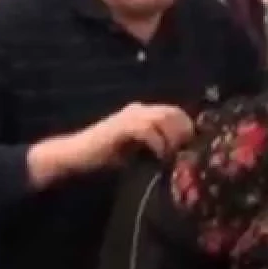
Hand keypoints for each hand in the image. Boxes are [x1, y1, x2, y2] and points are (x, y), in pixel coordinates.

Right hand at [69, 103, 195, 170]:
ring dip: (172, 138)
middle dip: (183, 133)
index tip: (192, 148)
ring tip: (173, 157)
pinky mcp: (120, 126)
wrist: (75, 157)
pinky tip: (160, 157)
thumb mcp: (137, 152)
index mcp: (142, 113)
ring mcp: (128, 116)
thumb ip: (155, 148)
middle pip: (172, 112)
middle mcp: (138, 110)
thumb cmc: (104, 158)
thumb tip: (181, 157)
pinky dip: (158, 144)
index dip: (187, 128)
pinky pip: (147, 129)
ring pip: (162, 118)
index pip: (174, 112)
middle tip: (185, 154)